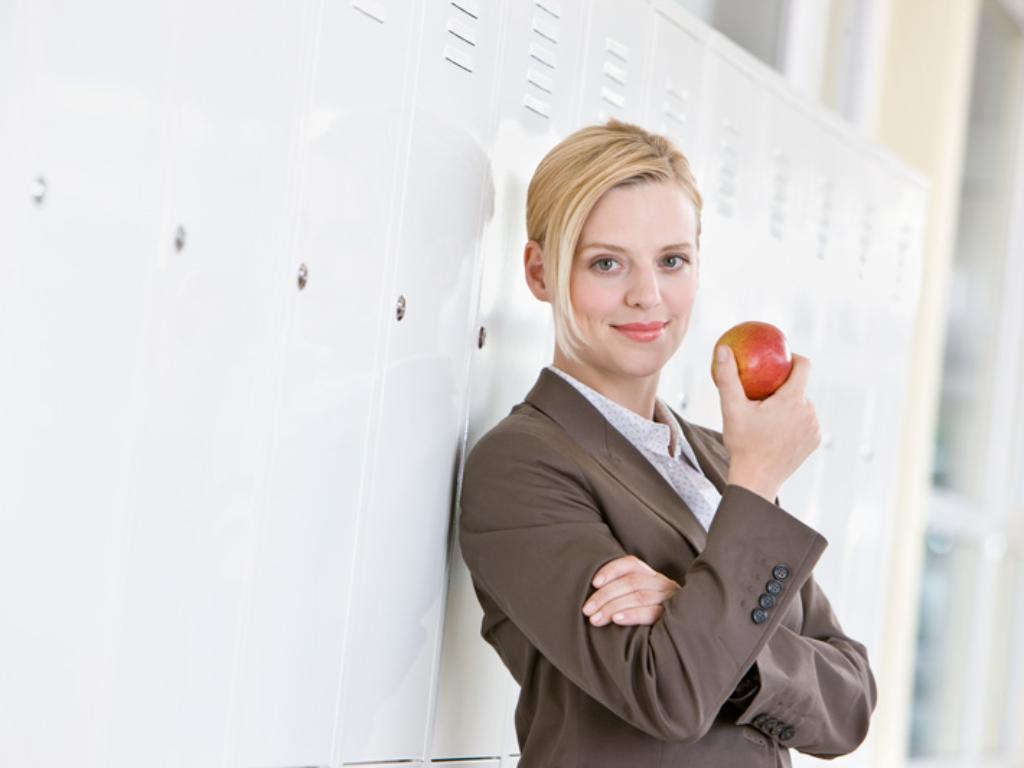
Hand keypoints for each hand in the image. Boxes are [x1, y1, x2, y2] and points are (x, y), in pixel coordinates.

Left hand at [582, 555, 679, 626]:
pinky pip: (652, 612)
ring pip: (639, 596)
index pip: (631, 564)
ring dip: (613, 607)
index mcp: (652, 576)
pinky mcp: (673, 617)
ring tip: (595, 619)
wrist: (685, 638)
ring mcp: (669, 599)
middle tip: (587, 610)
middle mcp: (662, 583)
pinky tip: (616, 620)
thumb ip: (624, 594)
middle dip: (604, 595)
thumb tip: (593, 597)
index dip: (611, 570)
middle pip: (630, 582)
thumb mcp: (640, 600)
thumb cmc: (652, 619)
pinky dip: (632, 614)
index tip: (593, 583)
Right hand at [711, 346, 820, 501]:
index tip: (778, 360)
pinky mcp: (815, 441)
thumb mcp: (731, 409)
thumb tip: (723, 348)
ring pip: (803, 405)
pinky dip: (794, 421)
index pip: (803, 365)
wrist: (757, 480)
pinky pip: (806, 423)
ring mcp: (814, 427)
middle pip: (800, 387)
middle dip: (783, 386)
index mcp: (792, 399)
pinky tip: (776, 430)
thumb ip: (727, 377)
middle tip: (762, 393)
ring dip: (789, 405)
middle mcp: (809, 411)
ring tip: (767, 414)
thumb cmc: (742, 444)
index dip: (793, 357)